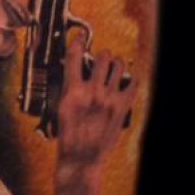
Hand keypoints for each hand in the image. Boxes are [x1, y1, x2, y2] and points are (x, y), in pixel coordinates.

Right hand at [54, 33, 137, 194]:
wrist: (81, 157)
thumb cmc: (68, 135)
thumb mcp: (60, 108)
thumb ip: (68, 87)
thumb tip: (72, 72)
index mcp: (73, 91)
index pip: (75, 56)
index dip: (78, 42)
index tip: (80, 38)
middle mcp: (93, 91)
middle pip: (103, 57)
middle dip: (102, 55)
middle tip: (101, 60)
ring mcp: (109, 98)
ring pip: (119, 66)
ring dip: (116, 64)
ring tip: (113, 69)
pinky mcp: (122, 106)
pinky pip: (133, 83)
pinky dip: (130, 79)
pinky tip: (125, 81)